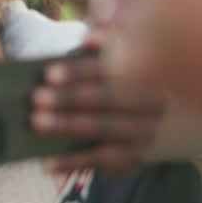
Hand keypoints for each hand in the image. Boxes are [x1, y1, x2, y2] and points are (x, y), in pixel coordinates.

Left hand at [30, 49, 162, 175]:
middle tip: (35, 98)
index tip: (48, 74)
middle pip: (109, 100)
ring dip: (69, 127)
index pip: (112, 70)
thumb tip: (89, 38)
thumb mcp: (123, 56)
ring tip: (35, 123)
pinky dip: (74, 163)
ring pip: (106, 132)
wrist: (166, 118)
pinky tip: (46, 163)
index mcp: (151, 74)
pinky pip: (103, 163)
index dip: (79, 71)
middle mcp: (154, 105)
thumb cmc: (126, 79)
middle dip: (69, 99)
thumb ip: (105, 43)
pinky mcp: (136, 159)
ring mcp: (147, 134)